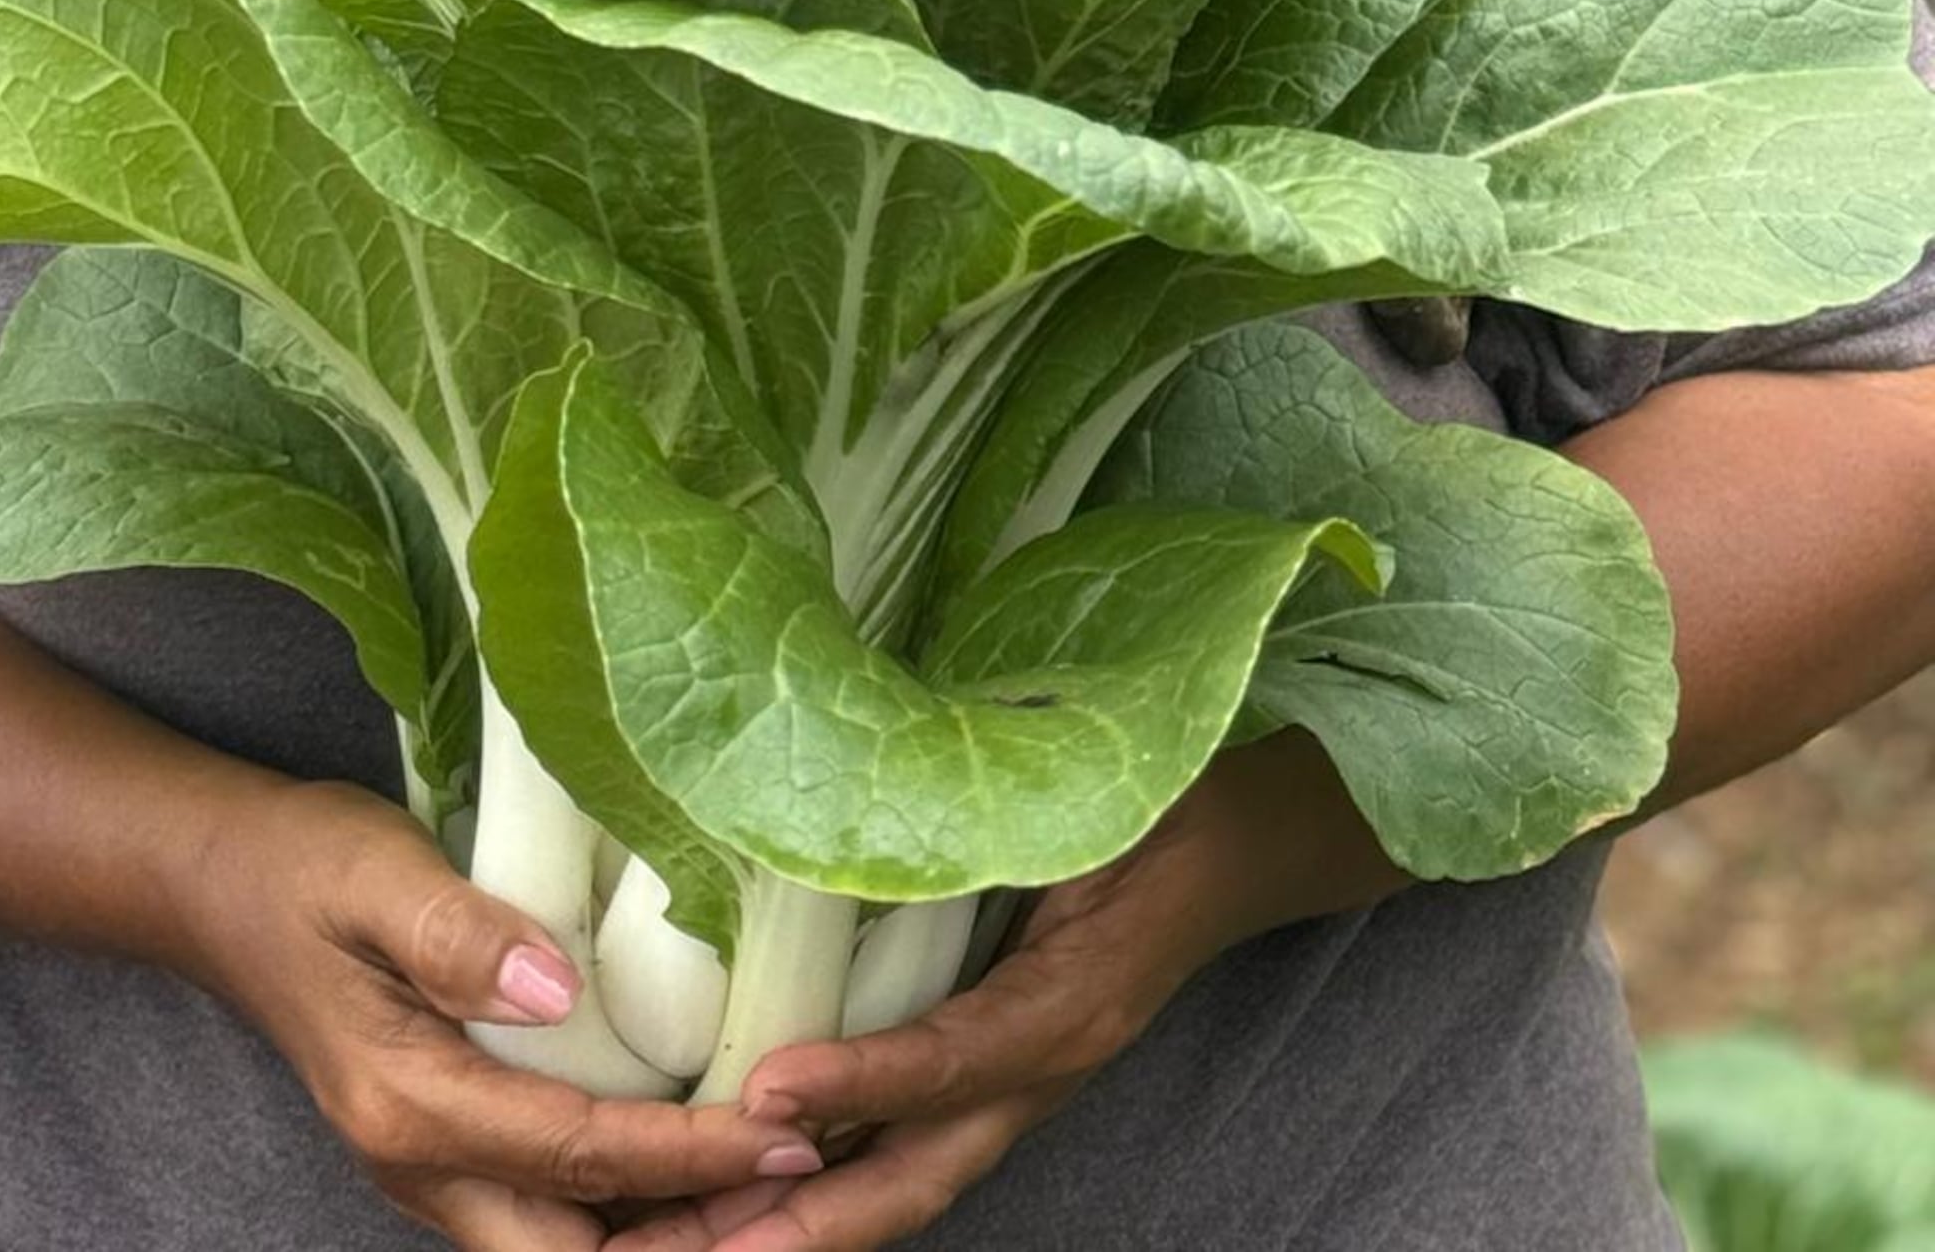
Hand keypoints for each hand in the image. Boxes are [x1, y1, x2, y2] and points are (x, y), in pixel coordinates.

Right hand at [168, 776, 827, 1249]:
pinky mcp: (447, 1147)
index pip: (578, 1154)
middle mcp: (421, 1164)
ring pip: (566, 1248)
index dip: (689, 1156)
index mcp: (409, 1103)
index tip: (784, 1134)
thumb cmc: (300, 866)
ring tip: (768, 1183)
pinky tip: (693, 1157)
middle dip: (689, 1240)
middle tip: (795, 1187)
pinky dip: (628, 1204)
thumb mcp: (371, 870)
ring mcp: (430, 1168)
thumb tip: (555, 989)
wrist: (220, 886)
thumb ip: (456, 931)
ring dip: (664, 1232)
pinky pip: (551, 1211)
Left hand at [618, 734, 1408, 1251]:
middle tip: (703, 1245)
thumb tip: (897, 743)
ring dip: (810, 1218)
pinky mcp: (1001, 1066)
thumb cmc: (1168, 796)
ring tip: (700, 1239)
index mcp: (1073, 997)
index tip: (768, 1090)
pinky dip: (836, 1167)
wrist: (1243, 840)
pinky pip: (913, 1137)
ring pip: (909, 1176)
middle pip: (919, 1172)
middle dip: (812, 1221)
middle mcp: (1044, 1060)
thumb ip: (1011, 794)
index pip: (958, 1055)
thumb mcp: (1098, 789)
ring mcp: (1023, 1078)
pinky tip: (759, 1172)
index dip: (867, 1080)